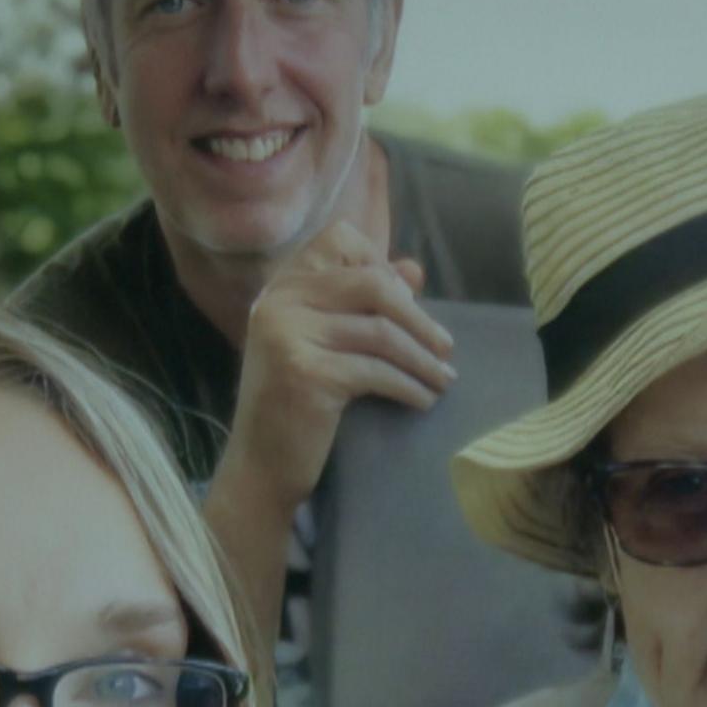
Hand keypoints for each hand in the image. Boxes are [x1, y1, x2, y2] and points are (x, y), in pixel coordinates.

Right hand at [215, 220, 456, 520]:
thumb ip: (364, 306)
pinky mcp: (305, 373)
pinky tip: (423, 401)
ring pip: (380, 332)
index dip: (382, 265)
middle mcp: (280, 301)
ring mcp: (288, 335)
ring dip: (423, 360)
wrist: (261, 467)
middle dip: (419, 318)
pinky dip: (409, 386)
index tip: (407, 304)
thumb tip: (413, 269)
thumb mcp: (327, 345)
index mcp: (283, 286)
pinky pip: (376, 370)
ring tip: (443, 381)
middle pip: (372, 284)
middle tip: (445, 350)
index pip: (340, 239)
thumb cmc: (296, 406)